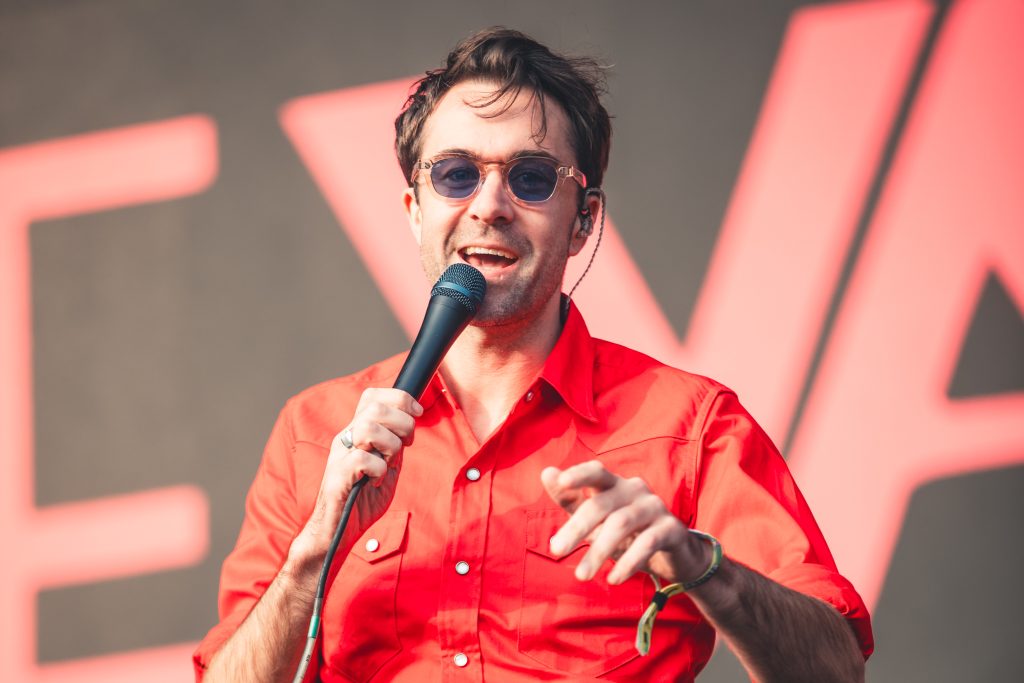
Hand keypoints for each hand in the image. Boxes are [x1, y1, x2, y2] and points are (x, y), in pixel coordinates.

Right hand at [289, 388, 421, 565]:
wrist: (337, 532)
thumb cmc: (361, 500)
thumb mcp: (387, 467)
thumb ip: (396, 446)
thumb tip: (410, 424)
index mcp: (357, 433)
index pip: (373, 396)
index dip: (400, 398)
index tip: (417, 413)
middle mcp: (346, 439)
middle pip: (374, 406)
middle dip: (402, 422)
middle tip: (406, 444)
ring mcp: (340, 456)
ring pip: (368, 428)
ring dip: (390, 444)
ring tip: (390, 463)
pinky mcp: (338, 476)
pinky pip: (363, 459)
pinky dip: (379, 469)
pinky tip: (377, 481)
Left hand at [540, 460, 710, 585]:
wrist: (672, 555)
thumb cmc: (626, 533)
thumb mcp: (595, 520)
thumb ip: (570, 499)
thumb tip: (546, 472)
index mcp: (613, 484)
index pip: (596, 471)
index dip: (579, 474)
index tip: (561, 482)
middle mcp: (634, 490)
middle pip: (602, 504)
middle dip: (577, 527)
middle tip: (556, 550)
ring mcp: (654, 507)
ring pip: (621, 524)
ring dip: (599, 551)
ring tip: (582, 576)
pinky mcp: (671, 529)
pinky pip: (648, 542)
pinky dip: (628, 562)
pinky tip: (613, 579)